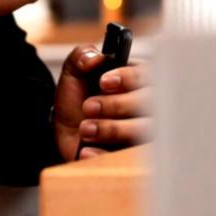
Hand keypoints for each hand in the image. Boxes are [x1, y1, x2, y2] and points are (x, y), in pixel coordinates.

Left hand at [53, 45, 151, 160]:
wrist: (64, 131)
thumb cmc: (78, 98)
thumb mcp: (74, 72)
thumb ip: (81, 56)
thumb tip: (95, 57)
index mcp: (138, 79)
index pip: (148, 74)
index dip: (129, 78)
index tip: (104, 82)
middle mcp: (147, 105)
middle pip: (150, 104)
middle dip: (117, 105)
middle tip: (88, 106)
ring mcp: (142, 132)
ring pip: (145, 131)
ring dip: (113, 129)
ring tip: (85, 129)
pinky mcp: (132, 157)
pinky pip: (130, 159)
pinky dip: (105, 154)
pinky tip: (86, 150)